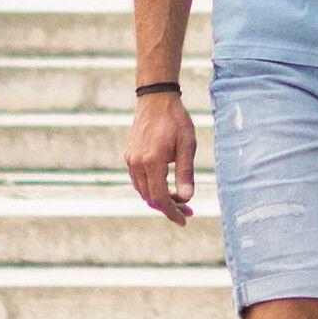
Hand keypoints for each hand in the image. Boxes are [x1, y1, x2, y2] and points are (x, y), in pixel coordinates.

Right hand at [123, 80, 198, 220]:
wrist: (156, 99)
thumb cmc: (176, 120)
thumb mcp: (187, 145)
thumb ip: (185, 173)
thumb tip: (187, 198)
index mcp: (152, 161)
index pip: (160, 197)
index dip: (172, 212)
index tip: (184, 219)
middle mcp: (137, 163)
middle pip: (150, 197)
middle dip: (169, 207)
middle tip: (188, 209)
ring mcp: (131, 159)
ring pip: (143, 190)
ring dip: (159, 199)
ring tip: (179, 199)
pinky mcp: (129, 155)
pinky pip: (138, 180)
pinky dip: (151, 188)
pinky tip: (166, 186)